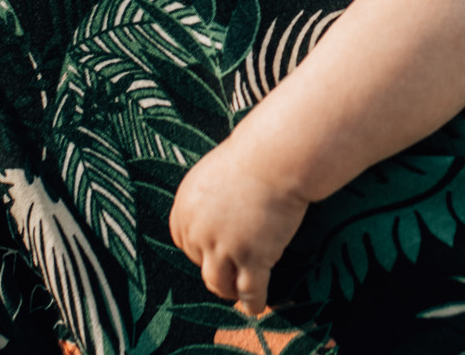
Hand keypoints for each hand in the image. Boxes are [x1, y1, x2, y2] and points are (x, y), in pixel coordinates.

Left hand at [168, 140, 308, 316]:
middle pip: (202, 263)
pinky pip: (249, 290)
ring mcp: (223, 246)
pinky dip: (253, 302)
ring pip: (219, 284)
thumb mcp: (216, 176)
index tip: (216, 255)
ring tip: (240, 293)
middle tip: (233, 274)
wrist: (279, 157)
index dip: (203, 250)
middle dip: (218, 269)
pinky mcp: (251, 257)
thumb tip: (215, 220)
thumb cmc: (256, 157)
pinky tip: (257, 307)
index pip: (186, 243)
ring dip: (230, 290)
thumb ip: (209, 202)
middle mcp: (198, 231)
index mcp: (185, 209)